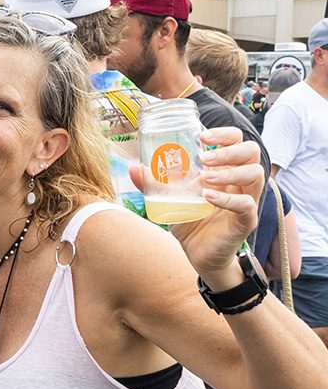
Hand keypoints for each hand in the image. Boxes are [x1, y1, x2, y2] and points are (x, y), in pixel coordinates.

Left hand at [129, 126, 262, 280]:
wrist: (197, 254)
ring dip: (229, 172)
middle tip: (203, 158)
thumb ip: (153, 183)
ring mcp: (246, 200)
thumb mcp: (169, 198)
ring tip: (205, 178)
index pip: (238, 142)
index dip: (225, 134)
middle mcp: (240, 182)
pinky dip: (228, 199)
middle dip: (229, 151)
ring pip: (255, 175)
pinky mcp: (246, 220)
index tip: (202, 136)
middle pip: (252, 152)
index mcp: (225, 170)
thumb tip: (132, 167)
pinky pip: (246, 204)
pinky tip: (208, 197)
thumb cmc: (189, 220)